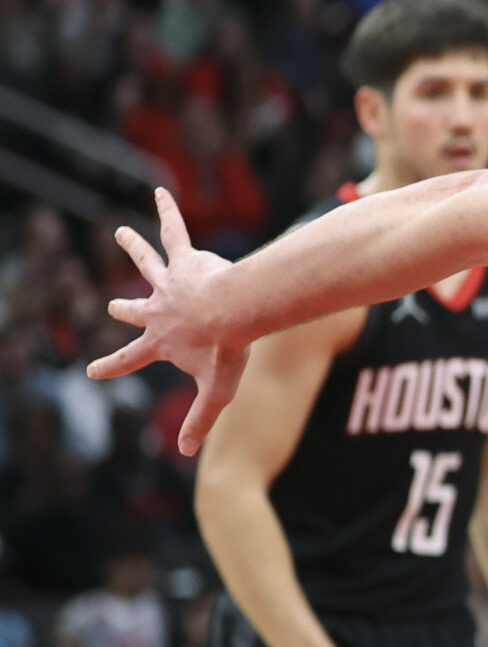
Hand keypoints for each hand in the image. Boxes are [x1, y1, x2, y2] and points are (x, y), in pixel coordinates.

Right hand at [89, 189, 245, 455]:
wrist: (235, 312)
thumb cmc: (227, 351)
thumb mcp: (215, 391)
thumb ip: (201, 421)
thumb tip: (189, 455)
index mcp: (160, 340)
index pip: (129, 359)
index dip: (111, 367)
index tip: (93, 371)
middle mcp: (158, 309)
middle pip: (135, 310)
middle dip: (124, 310)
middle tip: (113, 308)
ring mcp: (169, 282)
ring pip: (146, 262)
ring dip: (133, 247)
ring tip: (121, 232)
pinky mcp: (187, 260)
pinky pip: (175, 231)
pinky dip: (168, 211)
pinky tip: (162, 191)